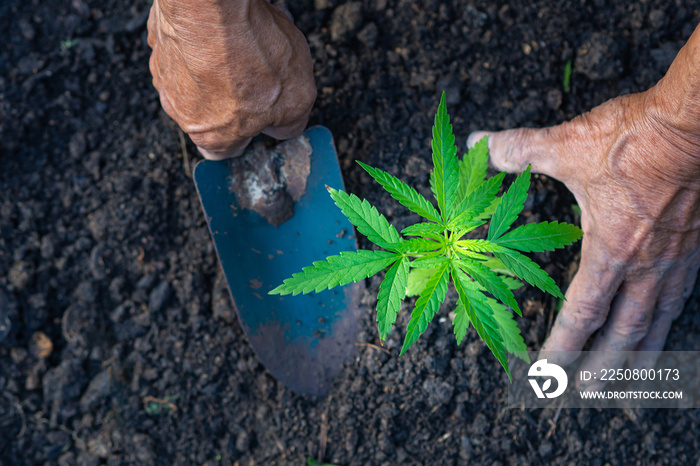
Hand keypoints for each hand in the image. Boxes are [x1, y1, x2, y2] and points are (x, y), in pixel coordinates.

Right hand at [147, 0, 316, 159]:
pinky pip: (191, 45)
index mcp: (212, 135)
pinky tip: (235, 22)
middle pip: (216, 110)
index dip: (249, 136)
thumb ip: (290, 124)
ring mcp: (165, 73)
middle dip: (244, 92)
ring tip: (256, 40)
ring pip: (203, 75)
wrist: (214, 3)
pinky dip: (210, 37)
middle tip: (267, 71)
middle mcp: (180, 110)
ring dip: (229, 62)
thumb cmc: (254, 54)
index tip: (265, 118)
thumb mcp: (297, 100)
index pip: (226, 152)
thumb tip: (283, 128)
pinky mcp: (160, 40)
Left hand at [468, 27, 699, 387]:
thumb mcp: (565, 145)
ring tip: (628, 383)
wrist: (694, 122)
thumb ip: (517, 150)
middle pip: (625, 334)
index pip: (583, 315)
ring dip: (641, 357)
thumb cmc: (631, 138)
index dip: (563, 347)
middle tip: (585, 395)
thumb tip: (476, 142)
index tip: (547, 373)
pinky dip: (668, 322)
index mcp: (610, 250)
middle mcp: (646, 266)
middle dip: (603, 368)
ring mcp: (676, 260)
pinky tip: (663, 327)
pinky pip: (682, 298)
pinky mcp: (696, 247)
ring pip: (658, 324)